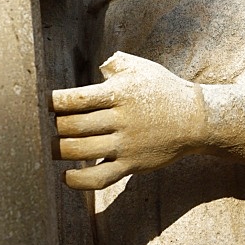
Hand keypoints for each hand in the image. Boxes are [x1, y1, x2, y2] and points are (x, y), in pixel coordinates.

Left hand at [51, 51, 205, 189]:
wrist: (195, 119)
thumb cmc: (164, 90)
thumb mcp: (142, 68)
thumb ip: (116, 63)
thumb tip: (98, 67)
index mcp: (119, 93)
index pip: (75, 99)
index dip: (54, 102)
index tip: (49, 103)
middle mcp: (121, 119)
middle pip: (72, 126)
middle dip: (56, 126)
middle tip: (54, 125)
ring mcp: (126, 145)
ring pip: (80, 151)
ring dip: (59, 150)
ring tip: (55, 147)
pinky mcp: (132, 165)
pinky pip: (99, 179)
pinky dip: (77, 181)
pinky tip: (66, 176)